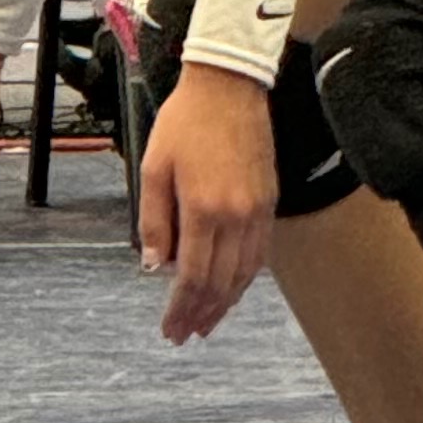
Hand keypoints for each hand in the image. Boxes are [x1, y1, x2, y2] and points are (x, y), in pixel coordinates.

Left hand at [137, 61, 276, 344]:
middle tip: (183, 334)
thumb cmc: (186, 122)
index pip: (192, 277)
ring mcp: (257, 211)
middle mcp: (236, 216)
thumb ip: (154, 220)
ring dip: (225, 304)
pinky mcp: (269, 202)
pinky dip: (245, 279)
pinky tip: (232, 289)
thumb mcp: (154, 168)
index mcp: (204, 209)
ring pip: (245, 274)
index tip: (169, 328)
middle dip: (201, 314)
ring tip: (207, 323)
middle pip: (220, 284)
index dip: (180, 309)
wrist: (229, 87)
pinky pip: (260, 254)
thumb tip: (154, 265)